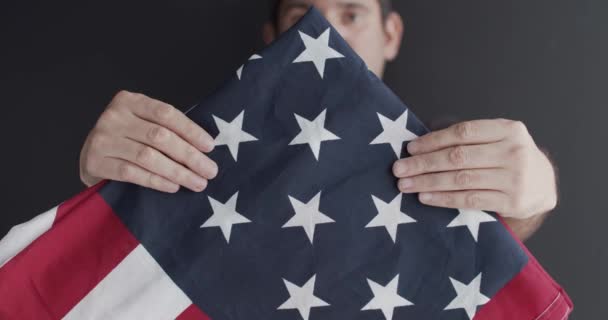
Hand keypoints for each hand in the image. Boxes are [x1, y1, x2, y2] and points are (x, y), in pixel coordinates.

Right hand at [79, 90, 217, 192]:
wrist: (91, 157)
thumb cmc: (127, 140)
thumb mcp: (143, 125)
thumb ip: (167, 129)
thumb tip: (205, 148)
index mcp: (130, 101)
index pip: (166, 114)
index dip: (190, 130)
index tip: (210, 146)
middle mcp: (114, 116)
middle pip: (159, 136)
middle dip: (189, 155)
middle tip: (209, 171)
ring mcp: (102, 139)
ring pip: (148, 156)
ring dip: (177, 172)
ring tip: (197, 182)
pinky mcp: (95, 162)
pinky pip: (132, 173)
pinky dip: (156, 181)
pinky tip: (173, 187)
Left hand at [393, 119, 556, 219]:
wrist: (543, 184)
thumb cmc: (507, 158)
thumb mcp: (496, 140)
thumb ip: (466, 140)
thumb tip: (418, 146)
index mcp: (508, 129)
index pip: (463, 132)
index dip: (434, 140)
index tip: (410, 148)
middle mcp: (514, 151)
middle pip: (458, 156)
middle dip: (424, 163)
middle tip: (399, 168)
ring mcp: (515, 178)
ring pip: (461, 179)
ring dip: (428, 182)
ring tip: (405, 184)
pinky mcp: (512, 201)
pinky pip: (470, 200)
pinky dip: (444, 198)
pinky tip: (425, 197)